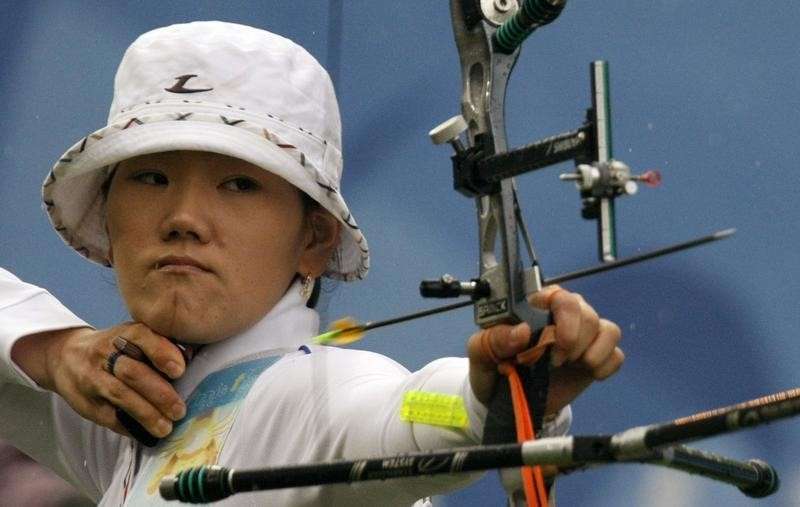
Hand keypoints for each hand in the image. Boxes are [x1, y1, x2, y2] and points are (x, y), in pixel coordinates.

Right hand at [12, 323, 186, 437]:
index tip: (180, 370)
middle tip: (179, 410)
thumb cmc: (116, 348)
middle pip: (132, 372)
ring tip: (166, 427)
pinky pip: (109, 416)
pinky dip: (129, 426)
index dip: (161, 352)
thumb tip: (193, 360)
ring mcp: (94, 378)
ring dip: (146, 413)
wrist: (67, 356)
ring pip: (120, 395)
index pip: (142, 337)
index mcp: (124, 333)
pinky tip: (146, 433)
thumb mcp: (134, 338)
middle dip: (158, 393)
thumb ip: (160, 346)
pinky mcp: (87, 402)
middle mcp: (106, 353)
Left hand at [467, 285, 622, 415]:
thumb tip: (522, 332)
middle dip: (573, 340)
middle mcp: (563, 316)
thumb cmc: (493, 369)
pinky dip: (605, 365)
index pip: (559, 295)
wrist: (506, 403)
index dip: (562, 315)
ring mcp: (583, 337)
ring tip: (568, 366)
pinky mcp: (596, 358)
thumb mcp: (481, 354)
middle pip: (587, 313)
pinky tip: (587, 374)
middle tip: (553, 361)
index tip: (550, 339)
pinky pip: (616, 354)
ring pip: (607, 329)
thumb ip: (494, 339)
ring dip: (590, 352)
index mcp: (535, 307)